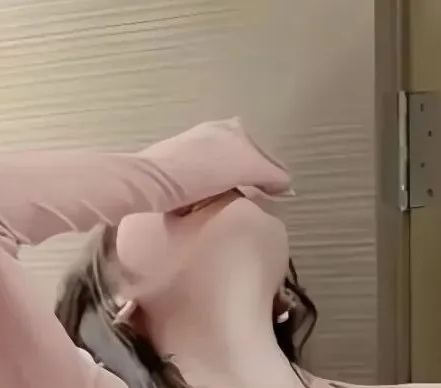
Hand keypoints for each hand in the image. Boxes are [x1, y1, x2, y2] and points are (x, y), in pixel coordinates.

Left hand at [142, 119, 292, 201]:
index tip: (280, 200)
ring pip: (228, 170)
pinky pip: (208, 179)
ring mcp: (196, 147)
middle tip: (262, 204)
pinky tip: (214, 202)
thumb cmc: (200, 172)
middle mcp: (217, 132)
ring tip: (240, 204)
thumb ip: (270, 174)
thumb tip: (287, 186)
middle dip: (256, 180)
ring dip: (237, 185)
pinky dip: (217, 189)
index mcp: (234, 130)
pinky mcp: (179, 164)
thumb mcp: (245, 166)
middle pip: (248, 162)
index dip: (276, 179)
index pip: (267, 157)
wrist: (153, 180)